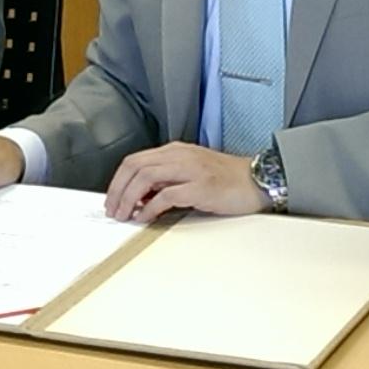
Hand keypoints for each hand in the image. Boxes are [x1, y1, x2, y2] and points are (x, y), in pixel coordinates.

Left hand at [103, 143, 262, 222]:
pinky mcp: (200, 186)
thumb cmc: (226, 180)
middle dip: (117, 190)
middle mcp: (180, 156)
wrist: (257, 181)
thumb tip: (140, 198)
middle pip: (135, 166)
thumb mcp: (191, 173)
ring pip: (145, 177)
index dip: (117, 181)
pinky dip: (150, 208)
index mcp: (175, 151)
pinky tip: (145, 217)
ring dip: (129, 198)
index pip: (135, 160)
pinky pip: (166, 195)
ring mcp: (190, 170)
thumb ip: (166, 180)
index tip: (111, 199)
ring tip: (124, 215)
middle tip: (112, 210)